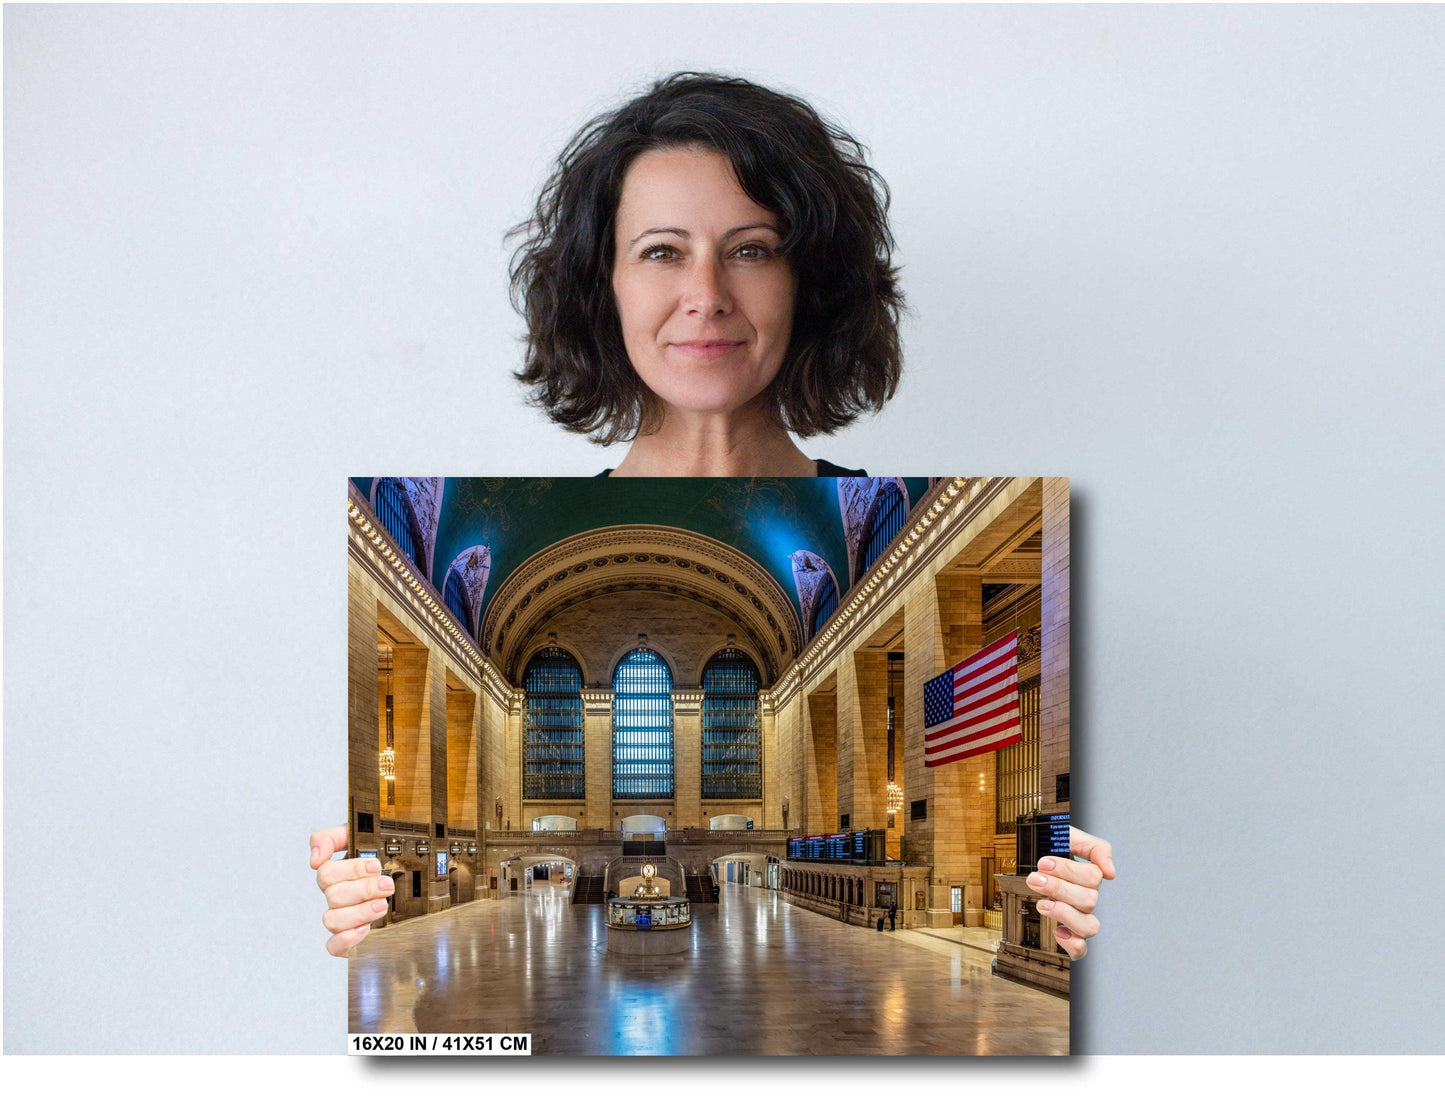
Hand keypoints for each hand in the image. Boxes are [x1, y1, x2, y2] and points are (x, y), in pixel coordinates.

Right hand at [310, 825, 393, 956]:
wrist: (410, 882)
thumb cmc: (383, 859)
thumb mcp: (362, 837)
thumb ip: (332, 837)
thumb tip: (315, 858)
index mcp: (338, 873)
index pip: (326, 872)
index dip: (351, 869)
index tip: (375, 865)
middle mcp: (338, 896)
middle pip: (333, 896)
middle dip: (364, 889)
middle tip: (387, 885)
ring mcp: (343, 917)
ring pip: (332, 920)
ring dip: (358, 912)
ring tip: (382, 905)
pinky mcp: (350, 939)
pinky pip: (334, 946)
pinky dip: (347, 939)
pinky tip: (366, 929)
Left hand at [1025, 826, 1114, 960]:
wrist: (1027, 856)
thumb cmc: (1049, 847)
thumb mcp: (1068, 835)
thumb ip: (1094, 847)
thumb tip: (1111, 872)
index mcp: (1088, 877)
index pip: (1093, 878)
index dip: (1068, 870)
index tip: (1043, 862)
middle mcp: (1086, 899)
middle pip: (1089, 901)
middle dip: (1058, 888)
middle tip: (1034, 879)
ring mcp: (1079, 918)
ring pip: (1090, 927)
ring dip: (1064, 914)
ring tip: (1041, 904)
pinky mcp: (1068, 935)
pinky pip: (1081, 950)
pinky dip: (1072, 944)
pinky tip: (1057, 931)